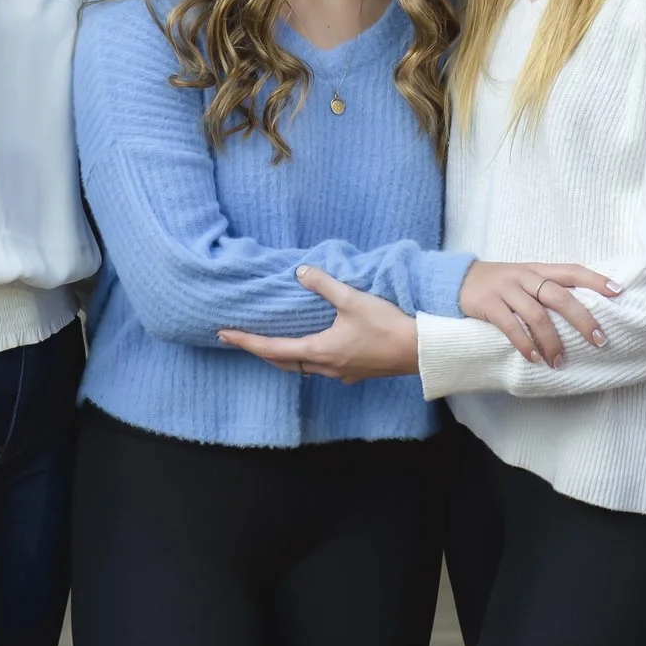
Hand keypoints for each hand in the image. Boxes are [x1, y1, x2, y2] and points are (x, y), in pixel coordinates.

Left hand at [218, 265, 420, 382]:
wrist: (421, 351)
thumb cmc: (387, 326)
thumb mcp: (353, 300)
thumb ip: (324, 284)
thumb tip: (299, 271)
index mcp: (319, 351)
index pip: (272, 349)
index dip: (246, 342)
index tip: (225, 335)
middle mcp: (326, 367)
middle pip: (284, 362)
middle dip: (261, 351)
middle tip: (242, 340)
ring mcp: (342, 374)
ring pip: (304, 367)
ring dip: (285, 356)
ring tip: (274, 344)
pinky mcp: (357, 373)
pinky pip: (324, 368)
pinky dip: (310, 358)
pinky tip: (319, 350)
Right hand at [458, 260, 621, 366]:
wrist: (457, 279)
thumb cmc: (499, 283)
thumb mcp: (524, 278)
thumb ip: (547, 288)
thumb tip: (581, 309)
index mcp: (538, 269)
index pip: (572, 270)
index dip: (595, 280)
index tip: (618, 292)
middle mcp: (525, 276)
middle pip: (560, 296)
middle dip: (582, 319)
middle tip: (598, 340)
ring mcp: (506, 289)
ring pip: (537, 315)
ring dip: (552, 341)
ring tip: (560, 361)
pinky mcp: (488, 303)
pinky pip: (510, 326)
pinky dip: (524, 343)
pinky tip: (534, 358)